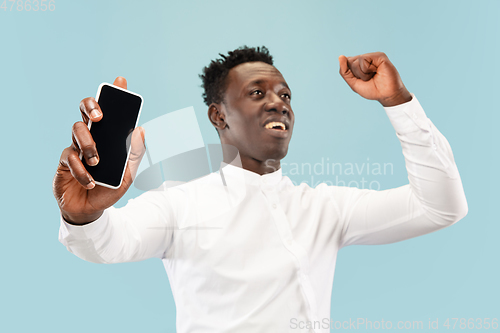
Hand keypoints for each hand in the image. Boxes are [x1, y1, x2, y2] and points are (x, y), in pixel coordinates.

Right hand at [53, 77, 145, 224]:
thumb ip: (135, 154)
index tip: (121, 81)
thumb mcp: (128, 174)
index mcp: (107, 137)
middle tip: (100, 117)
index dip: (114, 94)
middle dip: (91, 107)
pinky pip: (69, 157)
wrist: (91, 211)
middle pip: (86, 111)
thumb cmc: (109, 188)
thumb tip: (141, 130)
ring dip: (88, 144)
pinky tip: (90, 181)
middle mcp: (91, 137)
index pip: (110, 111)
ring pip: (77, 130)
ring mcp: (75, 148)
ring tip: (97, 161)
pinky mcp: (64, 162)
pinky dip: (81, 170)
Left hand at [338, 52, 411, 106]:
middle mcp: (366, 58)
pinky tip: (377, 71)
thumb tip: (341, 56)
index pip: (346, 63)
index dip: (351, 74)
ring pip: (356, 61)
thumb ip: (344, 71)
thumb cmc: (371, 89)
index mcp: (359, 63)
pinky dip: (367, 70)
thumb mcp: (353, 83)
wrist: (385, 95)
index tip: (361, 80)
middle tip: (369, 79)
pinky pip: (364, 59)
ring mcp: (373, 56)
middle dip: (357, 74)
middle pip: (350, 62)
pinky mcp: (379, 55)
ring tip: (373, 76)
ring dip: (363, 73)